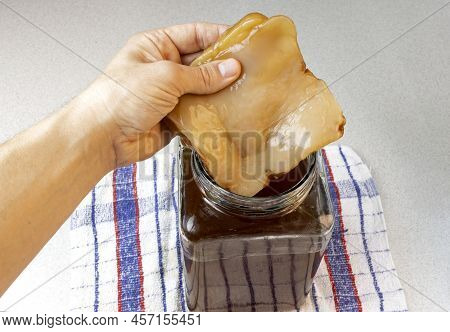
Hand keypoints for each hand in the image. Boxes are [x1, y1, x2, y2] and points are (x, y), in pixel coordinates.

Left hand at [81, 23, 240, 167]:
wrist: (103, 137)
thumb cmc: (117, 98)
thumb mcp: (165, 76)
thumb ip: (200, 75)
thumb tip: (229, 69)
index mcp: (156, 46)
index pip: (194, 34)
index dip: (218, 36)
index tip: (240, 41)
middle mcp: (163, 68)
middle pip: (201, 63)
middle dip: (223, 67)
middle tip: (246, 70)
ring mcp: (169, 94)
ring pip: (203, 90)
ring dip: (219, 92)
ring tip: (240, 92)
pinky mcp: (174, 117)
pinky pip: (199, 112)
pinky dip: (211, 114)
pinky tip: (224, 112)